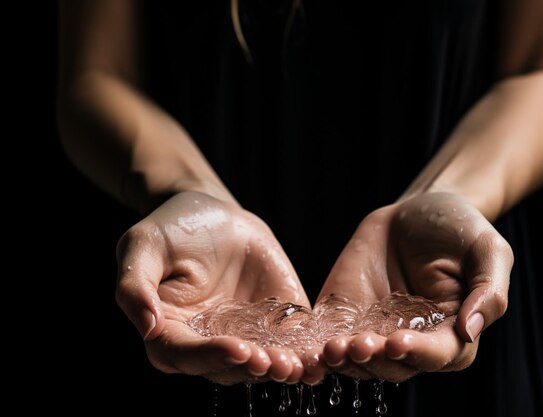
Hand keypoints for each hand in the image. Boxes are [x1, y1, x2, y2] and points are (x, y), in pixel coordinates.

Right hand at [115, 191, 313, 384]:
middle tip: (276, 364)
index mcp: (169, 330)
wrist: (213, 212)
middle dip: (252, 368)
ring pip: (260, 361)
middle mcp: (206, 342)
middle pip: (227, 366)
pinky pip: (288, 340)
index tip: (238, 350)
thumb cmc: (169, 229)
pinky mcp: (273, 323)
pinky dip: (303, 351)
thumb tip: (148, 327)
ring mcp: (242, 334)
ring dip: (280, 367)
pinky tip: (320, 358)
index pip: (185, 354)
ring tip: (301, 367)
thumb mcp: (142, 246)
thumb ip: (135, 286)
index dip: (210, 355)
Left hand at [317, 192, 512, 381]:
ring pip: (363, 362)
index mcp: (453, 332)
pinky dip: (320, 352)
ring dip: (346, 361)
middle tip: (357, 345)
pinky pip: (334, 341)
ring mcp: (378, 332)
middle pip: (396, 366)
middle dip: (376, 359)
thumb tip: (470, 330)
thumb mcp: (487, 249)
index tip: (397, 341)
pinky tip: (310, 351)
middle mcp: (414, 340)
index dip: (419, 352)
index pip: (440, 354)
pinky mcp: (348, 319)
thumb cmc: (458, 228)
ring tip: (331, 348)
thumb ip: (488, 290)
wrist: (414, 211)